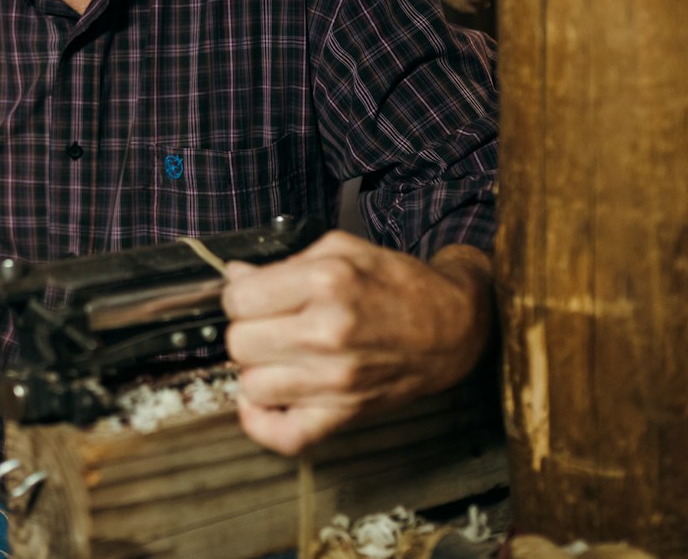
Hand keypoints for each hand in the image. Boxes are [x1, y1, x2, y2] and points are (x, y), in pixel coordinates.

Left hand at [221, 230, 491, 455]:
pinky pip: (284, 436)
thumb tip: (235, 277)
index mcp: (326, 282)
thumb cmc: (397, 285)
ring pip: (252, 387)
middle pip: (239, 343)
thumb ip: (283, 263)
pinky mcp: (344, 414)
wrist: (452, 328)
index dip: (240, 296)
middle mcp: (328, 333)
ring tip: (276, 356)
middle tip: (269, 324)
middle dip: (247, 330)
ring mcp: (335, 381)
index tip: (254, 297)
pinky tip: (268, 398)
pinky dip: (263, 423)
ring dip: (257, 370)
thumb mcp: (342, 250)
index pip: (239, 299)